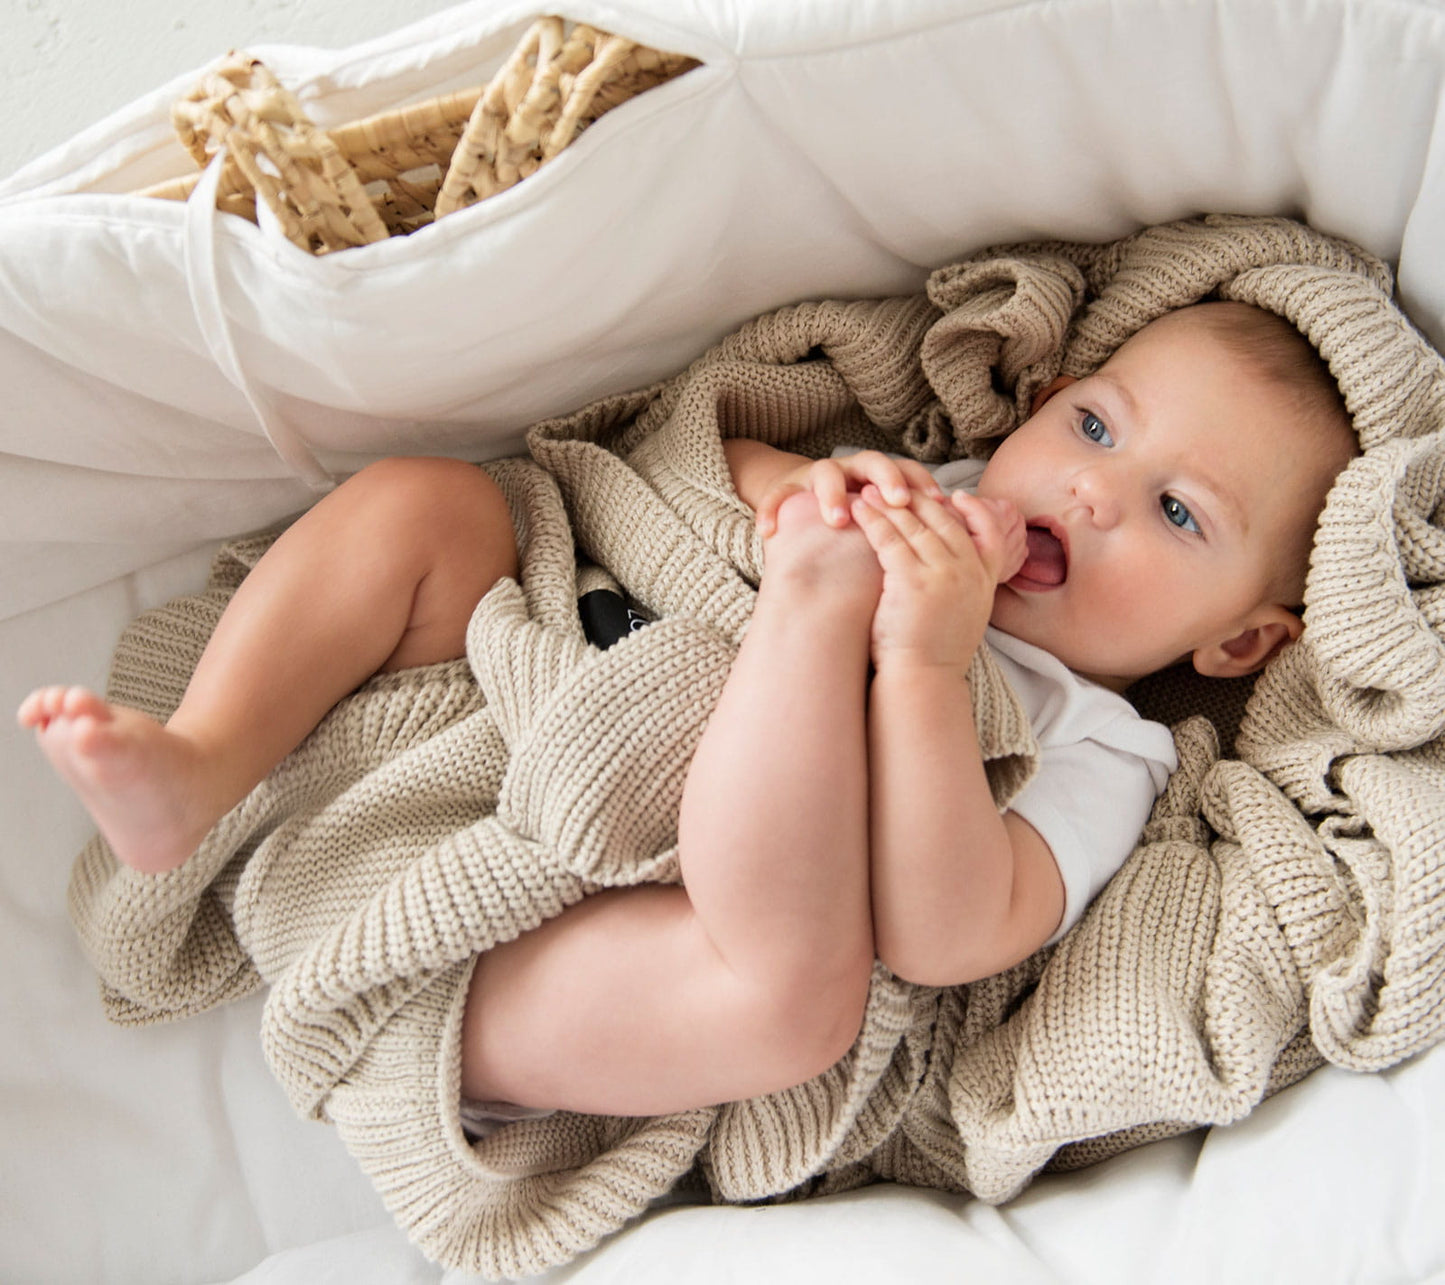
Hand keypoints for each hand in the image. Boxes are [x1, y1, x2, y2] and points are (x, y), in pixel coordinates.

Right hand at [754, 451, 942, 537]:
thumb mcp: (891, 528)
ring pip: (824, 473)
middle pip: (872, 461)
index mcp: (880, 478)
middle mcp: (851, 471)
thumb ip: (924, 526)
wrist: (804, 517)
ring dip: (832, 494)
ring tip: (838, 520)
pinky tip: (768, 533)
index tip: (939, 503)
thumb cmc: (859, 532)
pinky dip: (770, 511)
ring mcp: (817, 477)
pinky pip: (775, 497)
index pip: (907, 470)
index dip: (923, 482)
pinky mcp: (785, 490)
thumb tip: (982, 530)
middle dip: (886, 479)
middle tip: (897, 502)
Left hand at [850, 485, 1025, 671]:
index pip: (989, 532)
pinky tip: (859, 510)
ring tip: (869, 491)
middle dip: (917, 499)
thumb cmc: (934, 654)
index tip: (955, 496)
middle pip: (944, 521)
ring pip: (914, 526)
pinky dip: (873, 521)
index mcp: (985, 580)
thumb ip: (962, 587)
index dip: (974, 510)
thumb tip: (948, 567)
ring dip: (889, 504)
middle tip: (895, 485)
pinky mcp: (912, 580)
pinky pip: (890, 539)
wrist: (923, 680)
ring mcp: (943, 573)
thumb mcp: (964, 616)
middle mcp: (968, 572)